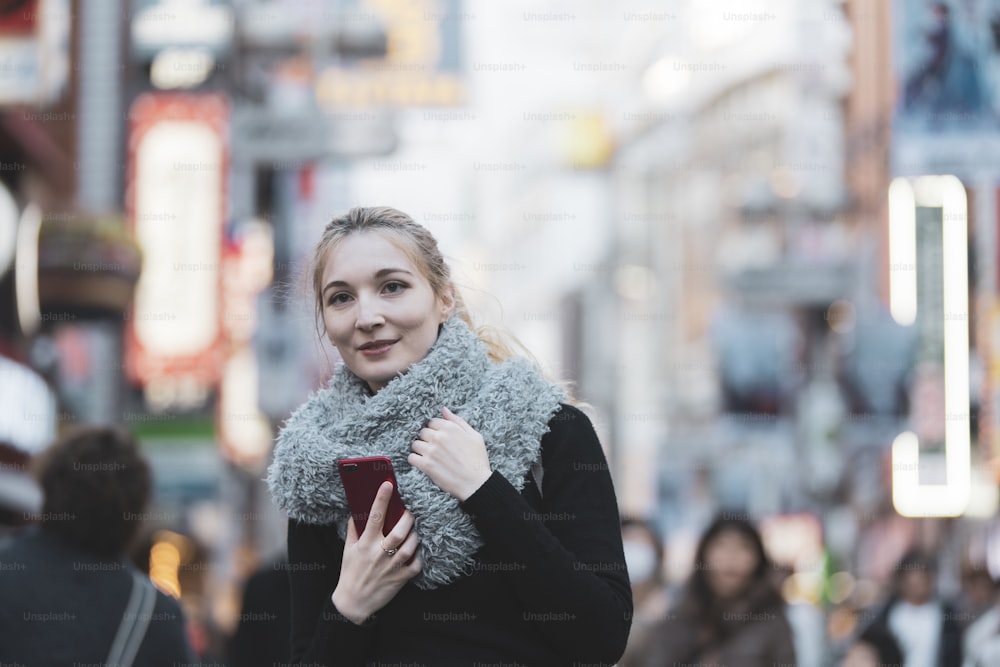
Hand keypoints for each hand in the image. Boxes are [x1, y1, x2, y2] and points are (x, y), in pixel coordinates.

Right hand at [331, 481, 421, 623]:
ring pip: (410, 546)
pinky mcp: (400, 579)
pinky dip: (419, 556)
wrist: (353, 603)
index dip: (381, 499)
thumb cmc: (350, 573)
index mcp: (365, 544)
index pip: (374, 517)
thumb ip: (353, 530)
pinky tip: (416, 551)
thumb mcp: (348, 550)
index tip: (388, 484)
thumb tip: (357, 510)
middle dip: (407, 518)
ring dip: (415, 535)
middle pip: (399, 531)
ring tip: (415, 530)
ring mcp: (391, 567)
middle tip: (411, 511)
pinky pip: (416, 564)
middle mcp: (378, 554)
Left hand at [408, 406, 492, 500]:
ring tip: (429, 457)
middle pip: (422, 432)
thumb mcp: (474, 436)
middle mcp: (439, 437)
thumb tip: (444, 409)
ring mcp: (431, 451)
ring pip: (415, 444)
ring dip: (420, 449)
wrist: (476, 483)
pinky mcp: (426, 465)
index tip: (439, 438)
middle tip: (435, 449)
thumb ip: (458, 421)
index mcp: (450, 428)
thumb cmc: (477, 460)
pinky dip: (415, 460)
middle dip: (427, 439)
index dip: (435, 430)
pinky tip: (423, 463)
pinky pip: (411, 458)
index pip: (432, 422)